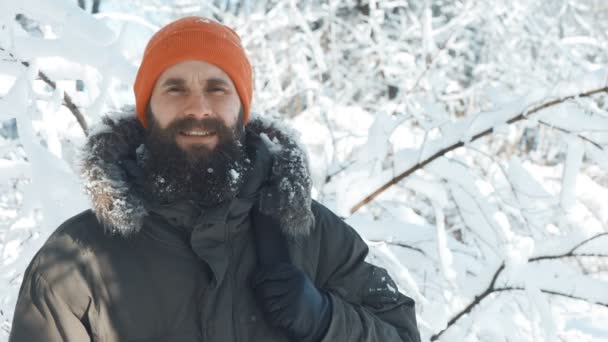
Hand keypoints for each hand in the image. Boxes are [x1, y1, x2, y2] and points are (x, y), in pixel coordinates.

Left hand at [250, 208, 331, 340]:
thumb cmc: (300, 292)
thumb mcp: (294, 276)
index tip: (255, 283)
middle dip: (261, 295)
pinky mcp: (292, 314)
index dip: (256, 280)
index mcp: (293, 273)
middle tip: (264, 297)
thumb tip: (263, 240)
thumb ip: (279, 270)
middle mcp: (294, 285)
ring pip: (267, 304)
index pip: (265, 274)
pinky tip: (281, 315)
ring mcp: (293, 300)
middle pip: (264, 290)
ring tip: (276, 305)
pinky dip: (273, 318)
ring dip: (268, 307)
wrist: (319, 313)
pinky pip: (273, 316)